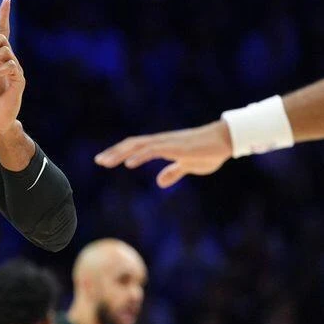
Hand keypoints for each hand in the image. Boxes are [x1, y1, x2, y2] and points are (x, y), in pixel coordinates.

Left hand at [94, 121, 232, 187]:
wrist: (226, 142)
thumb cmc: (209, 152)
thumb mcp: (189, 166)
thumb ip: (174, 172)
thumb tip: (160, 181)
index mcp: (163, 146)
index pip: (136, 147)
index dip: (120, 152)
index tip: (105, 160)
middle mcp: (161, 141)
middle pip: (132, 144)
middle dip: (114, 152)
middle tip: (98, 161)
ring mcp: (167, 143)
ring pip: (138, 146)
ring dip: (121, 153)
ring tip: (106, 161)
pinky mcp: (175, 147)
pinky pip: (153, 150)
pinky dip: (139, 155)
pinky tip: (129, 162)